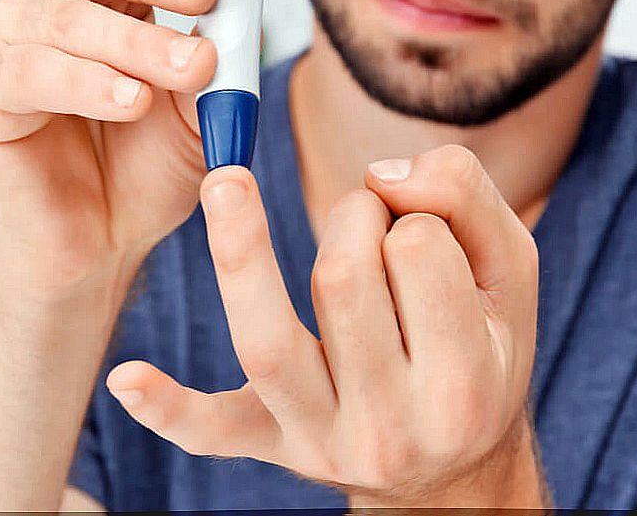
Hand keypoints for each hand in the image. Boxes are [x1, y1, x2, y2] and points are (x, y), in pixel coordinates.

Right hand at [0, 0, 248, 305]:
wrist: (90, 248)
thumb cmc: (141, 170)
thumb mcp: (201, 111)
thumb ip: (218, 60)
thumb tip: (240, 13)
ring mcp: (15, 36)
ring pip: (70, 14)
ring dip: (137, 43)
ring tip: (190, 71)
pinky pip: (33, 71)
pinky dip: (87, 83)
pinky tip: (129, 104)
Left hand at [103, 145, 546, 507]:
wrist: (453, 465)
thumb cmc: (481, 347)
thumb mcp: (509, 271)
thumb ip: (466, 197)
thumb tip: (383, 171)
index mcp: (464, 379)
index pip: (417, 250)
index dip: (409, 211)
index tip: (414, 221)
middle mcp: (392, 424)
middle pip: (341, 281)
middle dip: (350, 219)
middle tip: (366, 224)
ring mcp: (323, 439)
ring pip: (267, 340)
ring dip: (243, 251)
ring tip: (227, 185)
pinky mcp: (271, 443)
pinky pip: (214, 433)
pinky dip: (170, 408)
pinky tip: (126, 379)